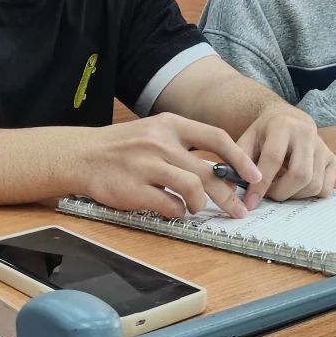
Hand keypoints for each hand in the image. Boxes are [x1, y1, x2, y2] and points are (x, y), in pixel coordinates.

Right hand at [75, 113, 260, 218]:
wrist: (80, 155)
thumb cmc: (122, 147)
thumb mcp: (154, 132)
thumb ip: (184, 145)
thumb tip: (222, 168)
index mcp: (170, 124)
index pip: (216, 138)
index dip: (240, 158)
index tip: (254, 175)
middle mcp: (160, 141)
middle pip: (208, 170)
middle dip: (229, 195)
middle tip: (239, 210)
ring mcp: (146, 165)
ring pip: (192, 188)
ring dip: (200, 204)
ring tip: (195, 208)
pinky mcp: (134, 188)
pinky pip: (170, 206)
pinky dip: (177, 212)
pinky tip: (172, 210)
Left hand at [234, 107, 335, 207]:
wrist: (288, 119)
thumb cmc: (264, 134)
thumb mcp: (247, 139)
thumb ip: (238, 161)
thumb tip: (231, 187)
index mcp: (282, 125)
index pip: (273, 159)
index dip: (261, 184)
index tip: (250, 203)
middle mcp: (307, 133)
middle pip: (300, 175)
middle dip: (281, 192)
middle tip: (268, 194)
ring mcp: (323, 147)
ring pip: (314, 184)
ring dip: (294, 195)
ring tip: (280, 187)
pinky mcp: (333, 159)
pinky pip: (326, 189)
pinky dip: (310, 195)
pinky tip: (296, 187)